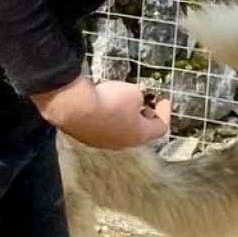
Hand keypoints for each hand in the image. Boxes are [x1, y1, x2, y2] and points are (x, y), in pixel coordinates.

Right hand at [31, 76, 170, 149]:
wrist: (72, 106)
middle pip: (138, 130)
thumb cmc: (107, 101)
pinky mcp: (85, 135)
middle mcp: (120, 143)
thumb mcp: (133, 92)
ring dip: (122, 115)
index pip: (160, 127)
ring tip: (119, 98)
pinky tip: (100, 100)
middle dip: (143, 114)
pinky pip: (100, 125)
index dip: (164, 111)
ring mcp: (101, 141)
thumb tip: (132, 101)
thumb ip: (138, 98)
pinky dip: (105, 114)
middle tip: (142, 100)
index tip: (163, 99)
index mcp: (138, 135)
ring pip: (118, 129)